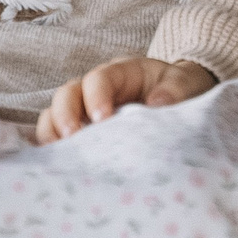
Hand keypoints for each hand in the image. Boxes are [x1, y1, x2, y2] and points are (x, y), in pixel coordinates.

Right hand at [34, 57, 218, 143]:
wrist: (180, 99)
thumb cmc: (180, 88)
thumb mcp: (185, 83)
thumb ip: (175, 90)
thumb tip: (157, 104)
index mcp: (121, 72)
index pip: (99, 78)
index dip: (96, 96)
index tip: (102, 119)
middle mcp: (96, 88)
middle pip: (68, 93)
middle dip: (65, 114)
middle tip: (72, 138)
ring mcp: (85, 109)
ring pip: (55, 113)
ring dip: (53, 132)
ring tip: (61, 156)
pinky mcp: (83, 131)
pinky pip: (57, 135)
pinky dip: (53, 148)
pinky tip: (57, 166)